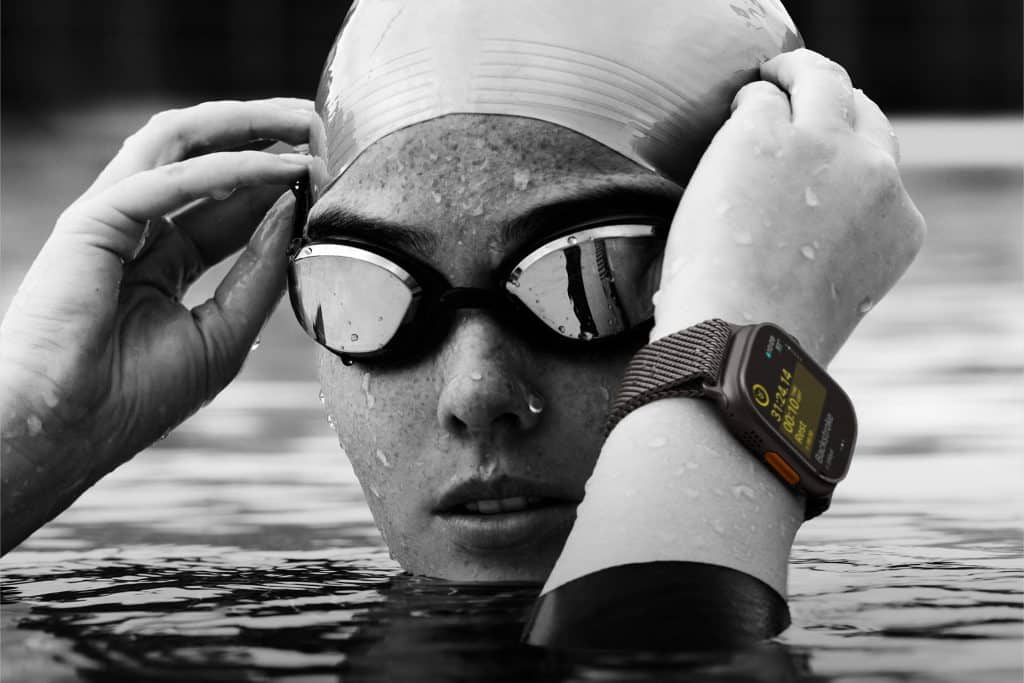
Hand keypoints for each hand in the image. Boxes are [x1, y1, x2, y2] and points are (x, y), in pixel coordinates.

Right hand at [0, 99, 312, 551]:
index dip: (278, 185)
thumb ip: (259, 272)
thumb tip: (294, 210)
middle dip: (265, 137)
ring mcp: (112, 221)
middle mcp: (137, 232)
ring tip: (303, 121)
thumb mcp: (222, 332)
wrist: (64, 433)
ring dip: (245, 127)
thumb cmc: (135, 397)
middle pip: (207, 161)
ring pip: (179, 145)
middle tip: (322, 123)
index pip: (229, 206)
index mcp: (164, 264)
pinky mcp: (91, 222)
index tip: (330, 169)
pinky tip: (274, 168)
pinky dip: (225, 170)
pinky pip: (166, 180)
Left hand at [654, 48, 925, 363]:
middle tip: (802, 95)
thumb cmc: (768, 336)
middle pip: (863, 115)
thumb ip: (834, 249)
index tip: (824, 156)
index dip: (850, 159)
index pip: (881, 171)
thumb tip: (799, 231)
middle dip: (836, 104)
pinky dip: (747, 102)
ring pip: (820, 82)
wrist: (739, 338)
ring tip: (774, 77)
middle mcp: (874, 177)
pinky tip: (736, 109)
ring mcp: (821, 148)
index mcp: (897, 226)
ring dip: (797, 75)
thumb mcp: (833, 296)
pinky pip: (760, 98)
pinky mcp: (764, 134)